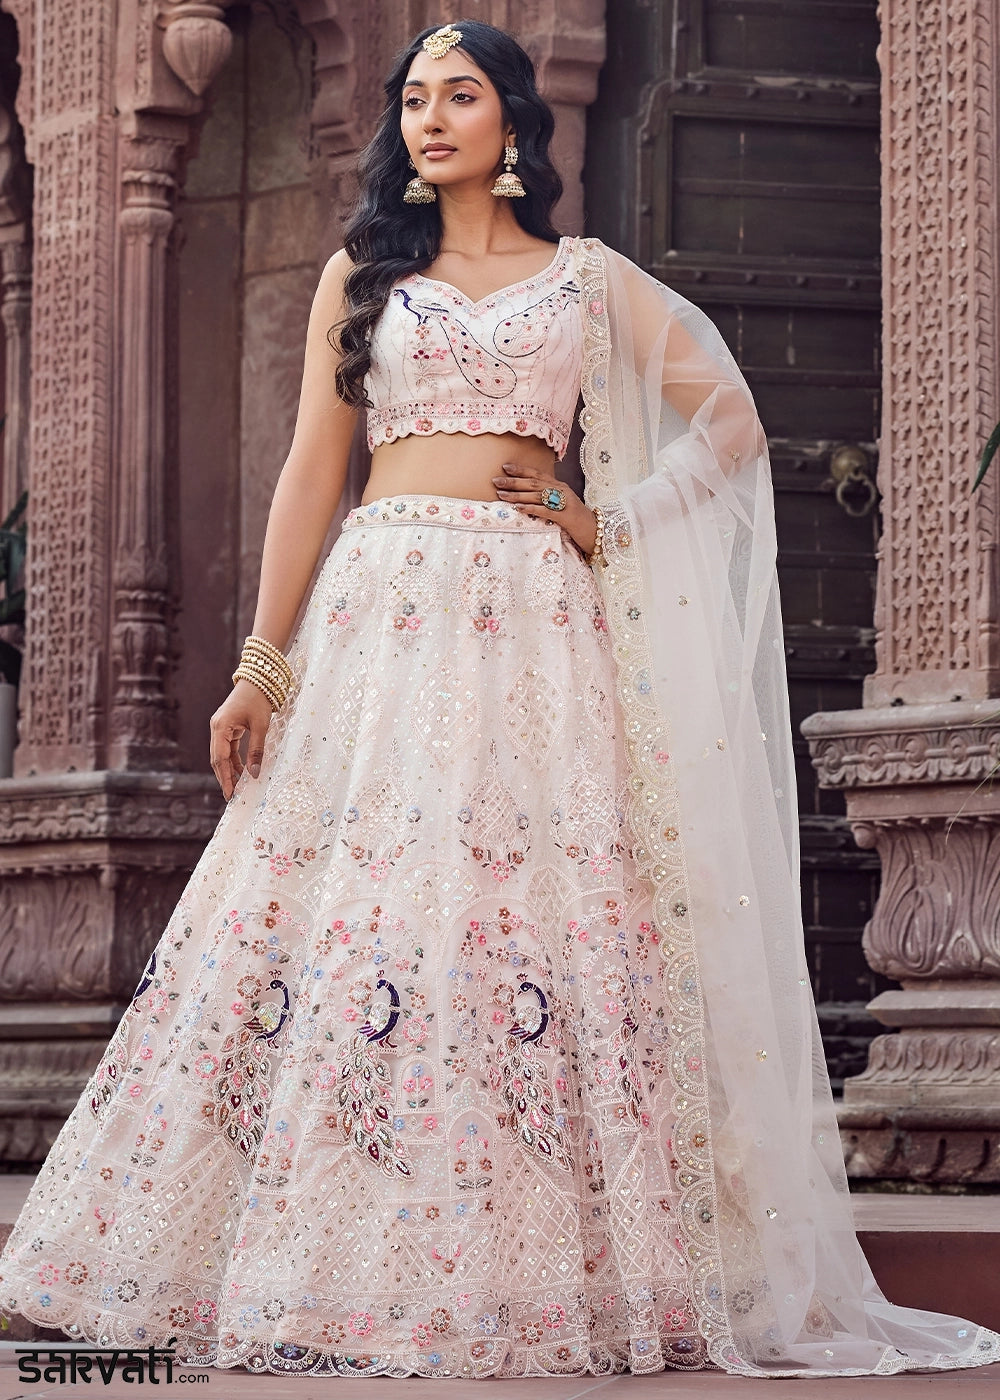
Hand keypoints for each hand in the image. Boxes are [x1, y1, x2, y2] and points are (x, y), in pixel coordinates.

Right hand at [210, 679, 274, 800]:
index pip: (220, 759)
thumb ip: (257, 750)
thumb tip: (255, 774)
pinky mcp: (227, 727)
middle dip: (224, 777)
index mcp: (220, 727)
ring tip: (238, 787)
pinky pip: (227, 748)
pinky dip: (233, 760)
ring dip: (229, 770)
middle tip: (232, 796)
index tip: (230, 794)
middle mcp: (216, 728)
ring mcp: (220, 727)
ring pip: (221, 755)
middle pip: (217, 759)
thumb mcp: (261, 726)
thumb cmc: (259, 700)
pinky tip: (241, 771)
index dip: (225, 778)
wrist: (258, 679)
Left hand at [492, 462, 597, 555]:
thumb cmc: (577, 520)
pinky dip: (531, 508)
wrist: (596, 531)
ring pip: (537, 495)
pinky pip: (545, 510)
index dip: (521, 470)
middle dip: (513, 481)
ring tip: (502, 494)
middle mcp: (562, 490)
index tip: (505, 467)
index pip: (538, 474)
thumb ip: (548, 498)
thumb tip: (526, 496)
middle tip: (496, 481)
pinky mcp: (566, 516)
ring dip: (518, 494)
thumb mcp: (562, 504)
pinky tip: (519, 507)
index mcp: (560, 486)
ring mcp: (564, 502)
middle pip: (534, 483)